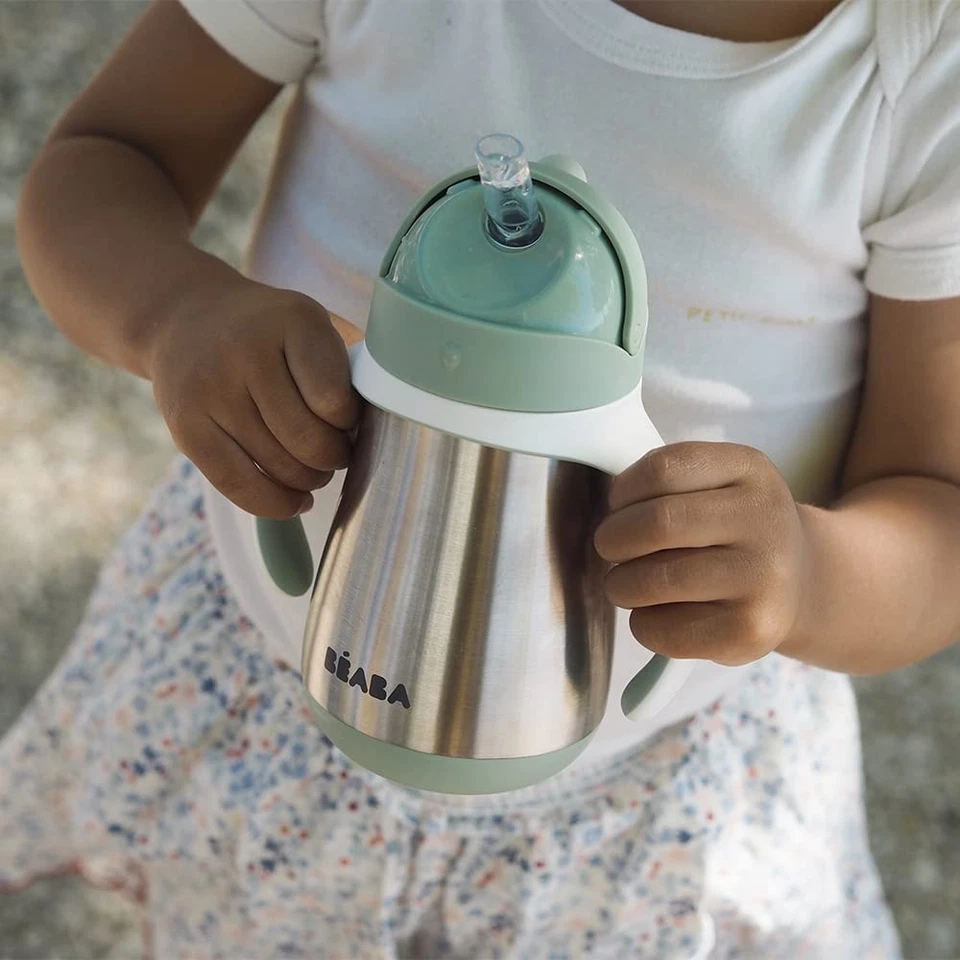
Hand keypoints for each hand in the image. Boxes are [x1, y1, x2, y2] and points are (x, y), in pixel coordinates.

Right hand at [148, 274, 359, 518]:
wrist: (185, 318)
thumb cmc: (272, 333)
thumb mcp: (313, 324)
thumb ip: (349, 366)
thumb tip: (383, 425)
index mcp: (293, 319)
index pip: (335, 399)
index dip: (350, 423)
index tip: (349, 419)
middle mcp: (245, 351)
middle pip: (308, 441)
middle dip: (334, 458)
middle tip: (336, 452)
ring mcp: (210, 390)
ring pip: (279, 468)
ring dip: (309, 481)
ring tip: (314, 468)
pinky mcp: (186, 428)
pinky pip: (239, 486)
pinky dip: (276, 504)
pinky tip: (296, 501)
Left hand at [594, 442, 809, 665]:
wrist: (803, 581)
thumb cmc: (733, 529)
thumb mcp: (718, 482)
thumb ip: (665, 485)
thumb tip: (606, 517)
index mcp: (749, 469)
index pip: (663, 469)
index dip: (622, 492)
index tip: (619, 508)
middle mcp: (764, 518)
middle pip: (656, 524)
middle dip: (613, 540)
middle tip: (611, 550)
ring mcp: (763, 577)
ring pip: (653, 580)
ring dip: (621, 586)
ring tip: (628, 584)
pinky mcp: (751, 630)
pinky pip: (665, 630)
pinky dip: (643, 624)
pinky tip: (658, 614)